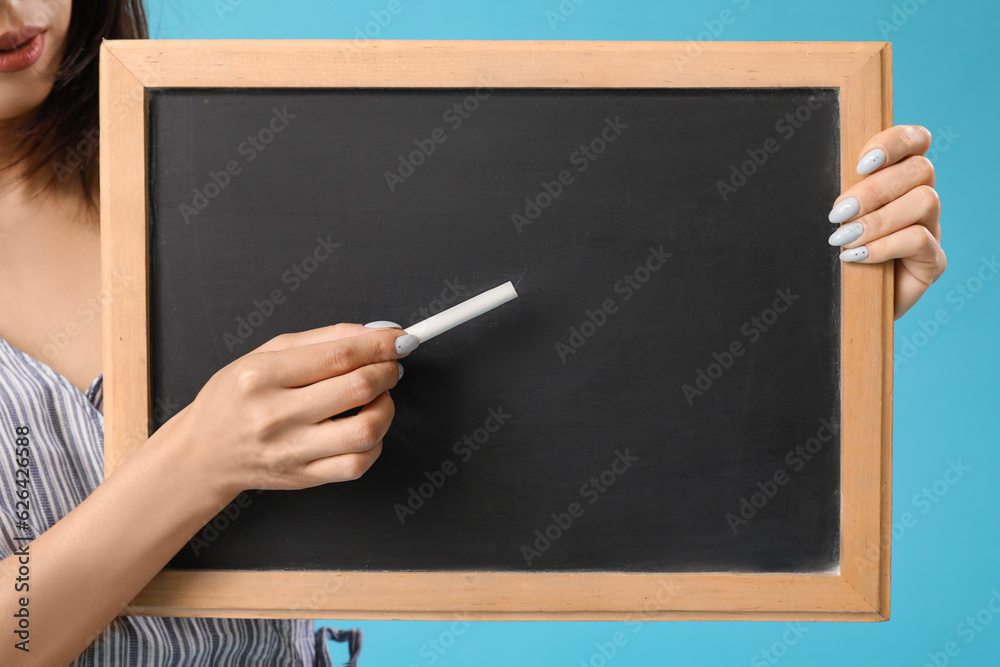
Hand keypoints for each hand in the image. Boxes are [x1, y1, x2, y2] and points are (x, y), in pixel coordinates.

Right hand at [159, 323, 414, 501]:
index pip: (338, 355)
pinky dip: (374, 442)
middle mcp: (275, 415)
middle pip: (357, 388)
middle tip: (389, 366)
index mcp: (262, 376)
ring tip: (377, 397)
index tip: (400, 339)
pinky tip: (363, 427)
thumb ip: (323, 338)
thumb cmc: (236, 397)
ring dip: (386, 408)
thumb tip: (375, 333)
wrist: (204, 452)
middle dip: (387, 371)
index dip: (379, 345)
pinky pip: (358, 463)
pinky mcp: (304, 478)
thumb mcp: (266, 353)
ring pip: (365, 430)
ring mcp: (291, 451)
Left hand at [827, 125, 945, 318]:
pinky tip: (857, 257)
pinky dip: (885, 245)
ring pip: (925, 201)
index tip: (862, 162)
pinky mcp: (932, 262)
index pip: (916, 141)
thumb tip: (822, 168)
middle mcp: (919, 200)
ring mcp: (930, 230)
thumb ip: (840, 192)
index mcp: (898, 180)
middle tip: (838, 212)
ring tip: (843, 239)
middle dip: (875, 189)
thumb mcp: (832, 217)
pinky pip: (920, 240)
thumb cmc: (830, 256)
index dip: (895, 142)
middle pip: (920, 170)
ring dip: (878, 219)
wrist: (840, 305)